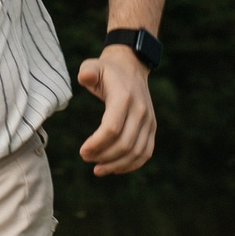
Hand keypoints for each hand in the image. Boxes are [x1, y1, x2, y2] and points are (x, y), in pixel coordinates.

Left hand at [76, 46, 157, 175]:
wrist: (131, 67)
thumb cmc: (107, 70)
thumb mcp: (94, 66)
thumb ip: (88, 72)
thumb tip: (86, 77)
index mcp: (124, 97)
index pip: (112, 128)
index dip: (97, 144)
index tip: (82, 151)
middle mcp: (140, 111)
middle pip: (124, 144)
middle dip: (104, 156)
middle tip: (86, 158)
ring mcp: (149, 121)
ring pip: (137, 152)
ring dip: (117, 165)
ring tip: (97, 169)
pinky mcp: (152, 128)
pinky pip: (146, 153)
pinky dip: (131, 165)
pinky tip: (114, 168)